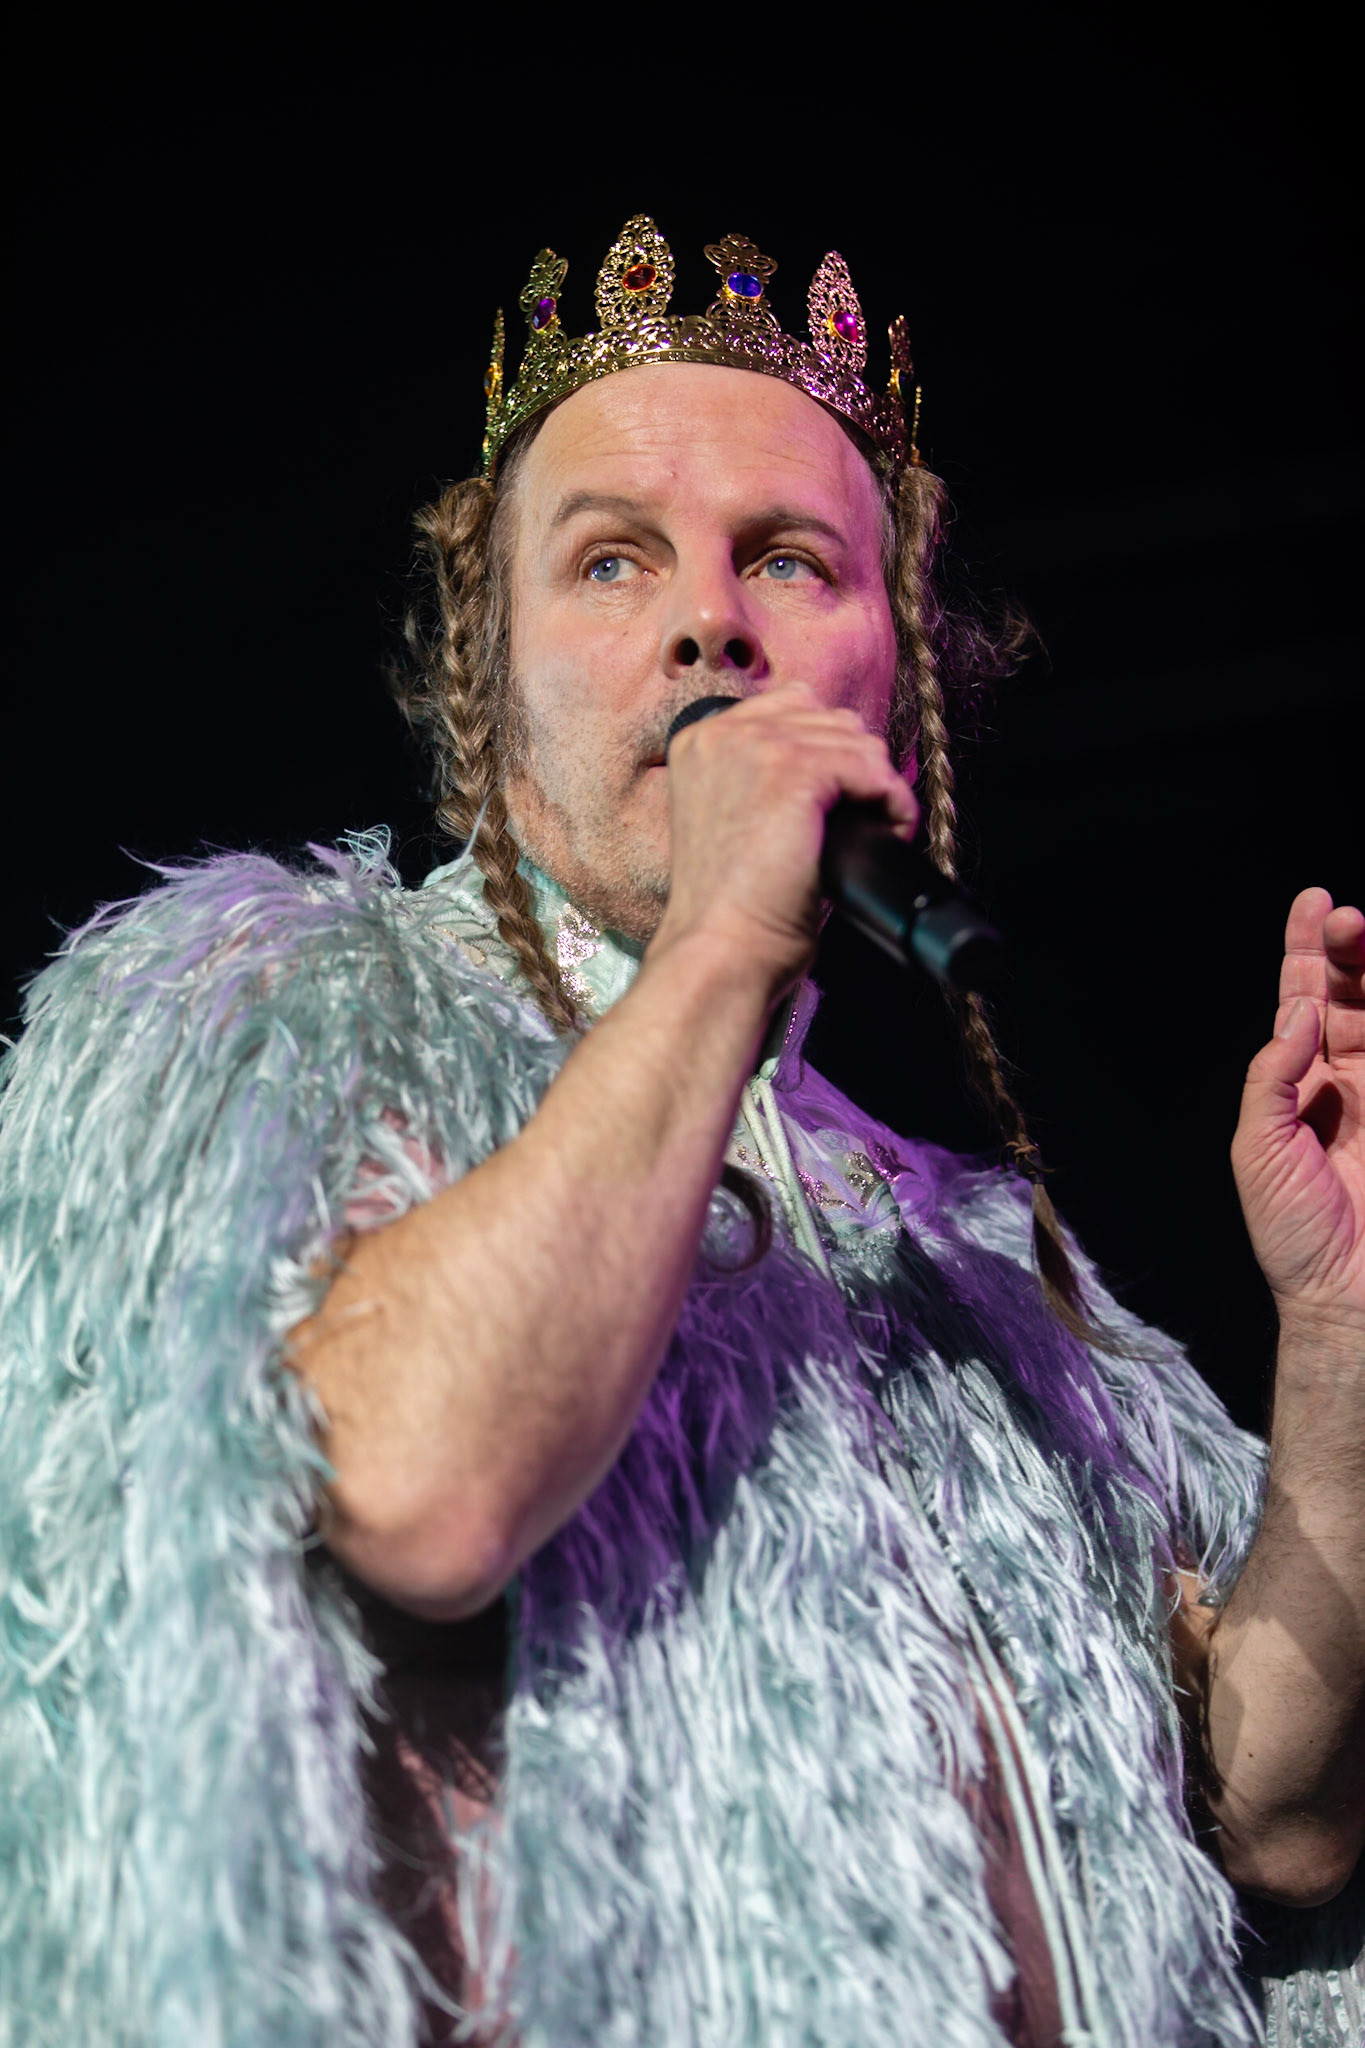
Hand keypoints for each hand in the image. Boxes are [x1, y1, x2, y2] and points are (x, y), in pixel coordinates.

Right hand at [649, 682, 917, 997]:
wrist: (721, 948)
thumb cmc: (731, 909)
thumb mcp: (736, 824)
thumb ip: (767, 784)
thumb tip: (844, 770)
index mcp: (701, 742)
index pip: (791, 708)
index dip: (830, 750)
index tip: (843, 797)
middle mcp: (723, 733)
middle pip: (828, 718)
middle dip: (857, 767)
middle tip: (865, 819)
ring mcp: (758, 746)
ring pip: (856, 740)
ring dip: (878, 786)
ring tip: (878, 832)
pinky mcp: (794, 771)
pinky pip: (871, 767)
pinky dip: (893, 801)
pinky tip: (890, 832)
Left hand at [1232, 888, 1364, 1348]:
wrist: (1347, 1300)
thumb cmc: (1293, 1235)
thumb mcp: (1258, 1148)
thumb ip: (1273, 1076)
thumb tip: (1301, 1011)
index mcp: (1304, 1086)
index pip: (1306, 1001)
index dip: (1309, 951)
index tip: (1315, 903)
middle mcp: (1351, 1082)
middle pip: (1356, 996)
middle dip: (1352, 950)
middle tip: (1348, 919)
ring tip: (1363, 930)